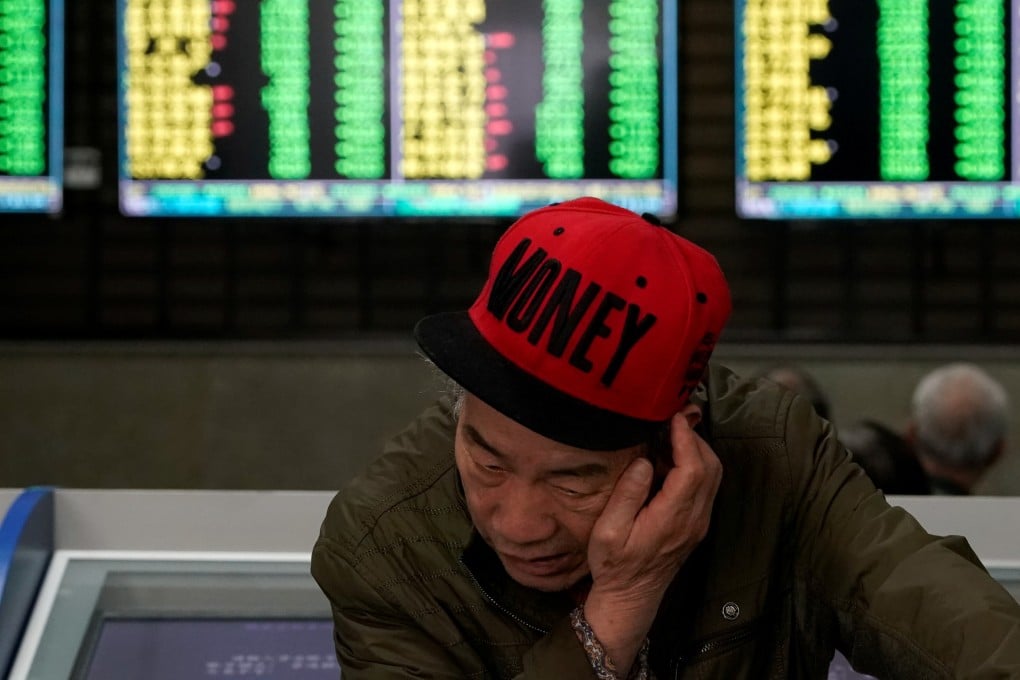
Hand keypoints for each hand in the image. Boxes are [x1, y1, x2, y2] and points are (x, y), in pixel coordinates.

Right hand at [581, 410, 722, 671]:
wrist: (632, 596)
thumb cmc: (614, 564)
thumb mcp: (609, 531)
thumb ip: (627, 494)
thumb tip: (643, 461)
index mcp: (673, 518)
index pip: (692, 469)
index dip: (685, 439)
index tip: (671, 418)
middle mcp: (694, 519)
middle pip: (711, 467)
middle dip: (694, 438)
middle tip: (670, 420)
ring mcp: (699, 522)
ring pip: (713, 476)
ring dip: (697, 450)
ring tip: (671, 435)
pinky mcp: (697, 524)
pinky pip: (706, 486)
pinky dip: (696, 464)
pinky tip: (671, 458)